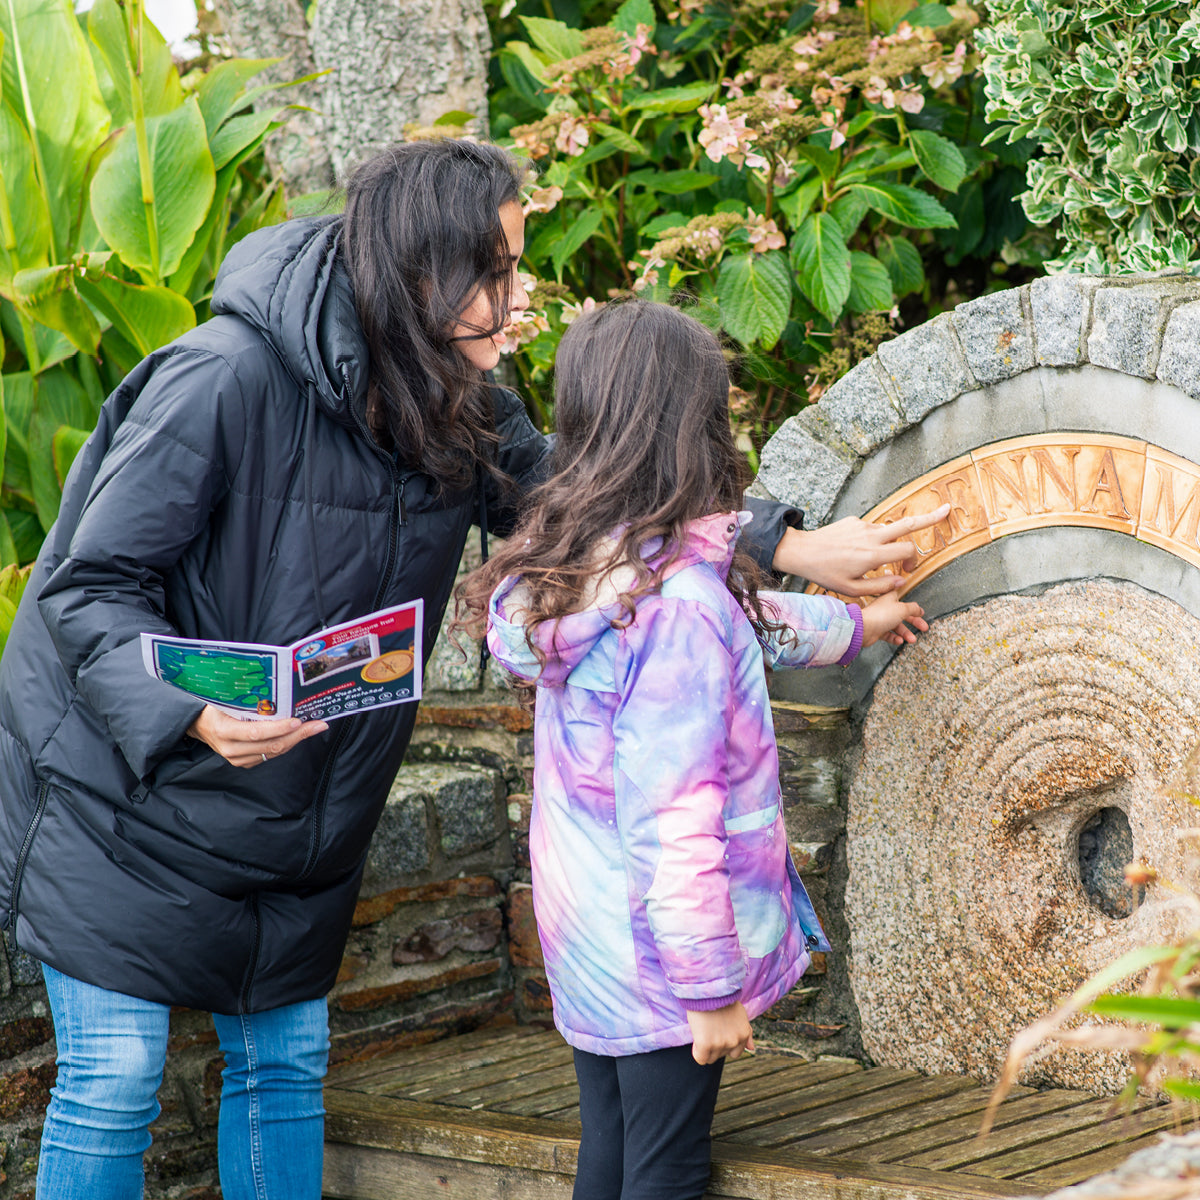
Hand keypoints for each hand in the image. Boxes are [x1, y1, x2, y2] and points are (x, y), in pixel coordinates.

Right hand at [187, 705, 328, 767]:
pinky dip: (286, 743)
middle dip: (298, 735)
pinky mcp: (244, 763)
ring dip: (296, 740)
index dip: (280, 728)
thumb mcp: (223, 699)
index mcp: (224, 731)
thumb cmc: (213, 707)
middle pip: (271, 745)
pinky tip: (299, 734)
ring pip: (274, 752)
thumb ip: (245, 697)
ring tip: (314, 727)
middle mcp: (231, 749)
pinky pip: (270, 755)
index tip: (299, 720)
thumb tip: (274, 687)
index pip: (257, 732)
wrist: (198, 725)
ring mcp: (238, 759)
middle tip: (319, 724)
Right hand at [686, 1002, 753, 1064]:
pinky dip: (697, 1051)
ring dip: (706, 1048)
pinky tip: (697, 1038)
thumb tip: (752, 1048)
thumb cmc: (722, 998)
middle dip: (715, 1046)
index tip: (718, 1032)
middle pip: (721, 1056)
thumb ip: (747, 1032)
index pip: (735, 1053)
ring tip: (704, 1030)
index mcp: (744, 1033)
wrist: (707, 988)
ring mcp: (720, 1043)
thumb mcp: (740, 1014)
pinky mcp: (705, 1043)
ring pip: (710, 1058)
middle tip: (709, 1029)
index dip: (724, 1044)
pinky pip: (700, 1058)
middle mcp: (735, 1041)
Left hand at [772, 504, 950, 596]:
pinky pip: (870, 531)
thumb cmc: (826, 573)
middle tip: (947, 510)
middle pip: (908, 524)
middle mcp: (871, 536)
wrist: (802, 551)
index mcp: (873, 554)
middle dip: (929, 517)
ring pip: (887, 531)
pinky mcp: (855, 520)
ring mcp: (863, 525)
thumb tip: (902, 582)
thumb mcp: (853, 589)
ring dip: (889, 542)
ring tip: (868, 558)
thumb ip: (881, 586)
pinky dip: (871, 540)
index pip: (907, 550)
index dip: (912, 561)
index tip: (906, 572)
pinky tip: (852, 552)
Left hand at [860, 595, 927, 648]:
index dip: (912, 606)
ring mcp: (880, 620)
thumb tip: (920, 609)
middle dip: (914, 622)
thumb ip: (913, 609)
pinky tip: (899, 641)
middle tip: (924, 628)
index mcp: (890, 599)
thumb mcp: (903, 609)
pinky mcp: (876, 631)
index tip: (920, 612)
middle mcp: (885, 608)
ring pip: (896, 627)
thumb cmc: (880, 615)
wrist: (863, 628)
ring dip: (906, 633)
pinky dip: (895, 639)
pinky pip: (888, 635)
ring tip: (912, 639)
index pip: (903, 599)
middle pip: (903, 615)